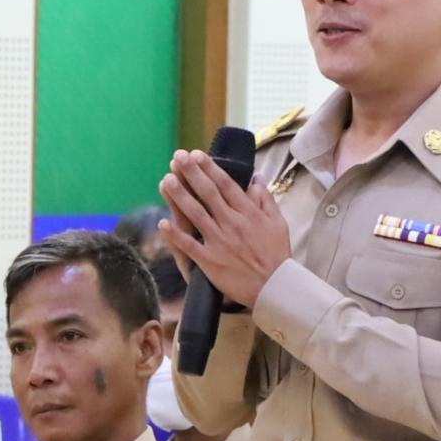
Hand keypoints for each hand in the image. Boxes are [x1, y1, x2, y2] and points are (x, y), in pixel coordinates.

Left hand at [156, 149, 290, 308]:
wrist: (275, 286)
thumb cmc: (276, 255)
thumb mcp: (278, 223)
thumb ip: (265, 199)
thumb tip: (256, 178)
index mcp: (248, 213)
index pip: (226, 185)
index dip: (210, 168)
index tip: (196, 154)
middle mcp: (232, 223)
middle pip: (208, 194)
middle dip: (192, 173)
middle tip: (177, 157)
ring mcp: (219, 241)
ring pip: (196, 214)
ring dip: (179, 197)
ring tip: (166, 180)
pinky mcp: (210, 261)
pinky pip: (189, 246)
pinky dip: (175, 235)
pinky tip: (162, 223)